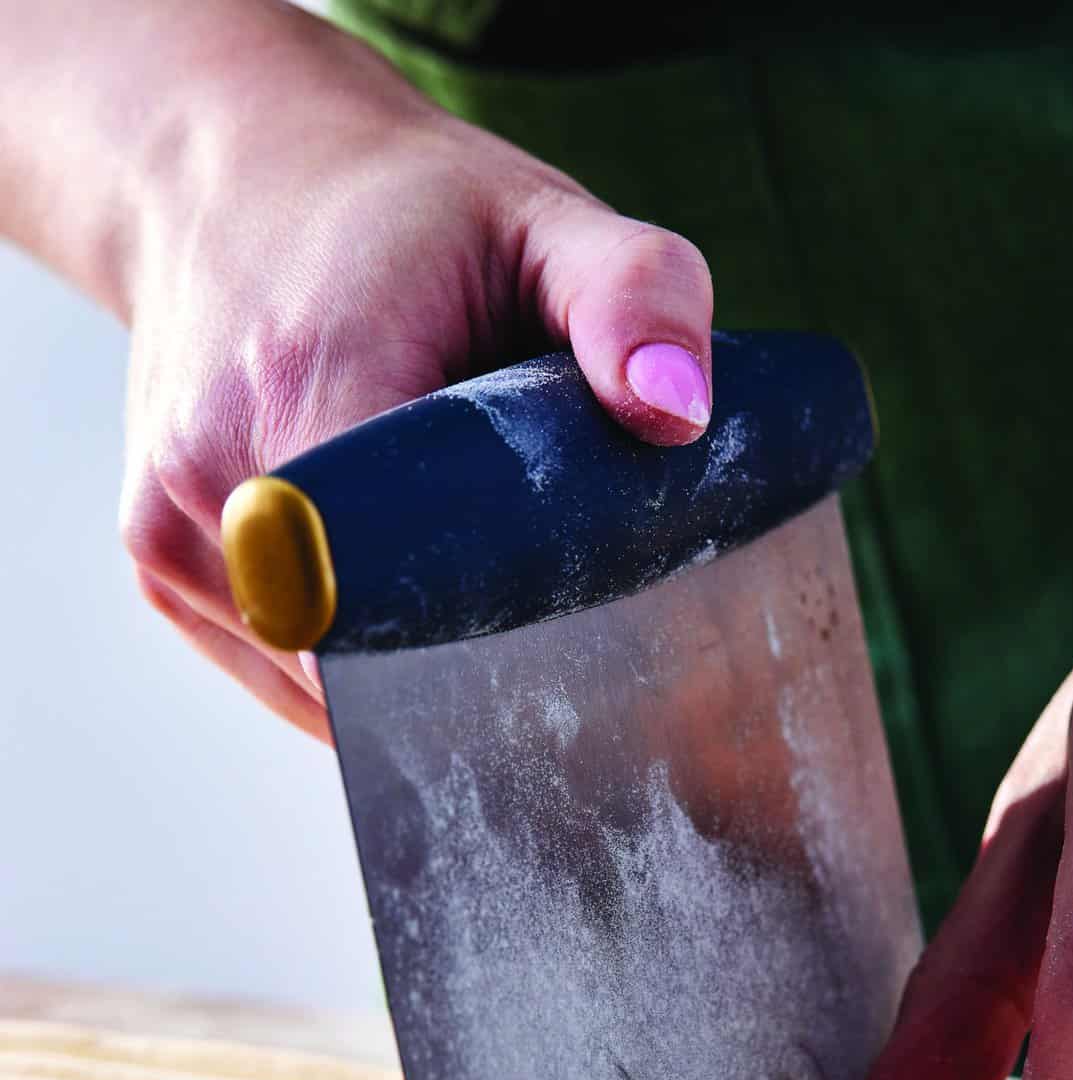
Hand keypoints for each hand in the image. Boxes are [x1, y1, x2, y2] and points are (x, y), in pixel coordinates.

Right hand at [109, 5, 711, 737]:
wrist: (231, 177)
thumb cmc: (403, 213)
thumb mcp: (543, 224)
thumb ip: (635, 300)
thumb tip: (678, 414)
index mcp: (302, 387)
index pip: (405, 593)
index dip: (496, 636)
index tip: (561, 629)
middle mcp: (208, 474)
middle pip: (363, 653)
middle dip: (461, 652)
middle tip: (525, 586)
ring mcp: (165, 528)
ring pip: (316, 674)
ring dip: (401, 651)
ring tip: (442, 547)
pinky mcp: (159, 560)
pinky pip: (277, 659)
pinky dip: (346, 646)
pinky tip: (384, 567)